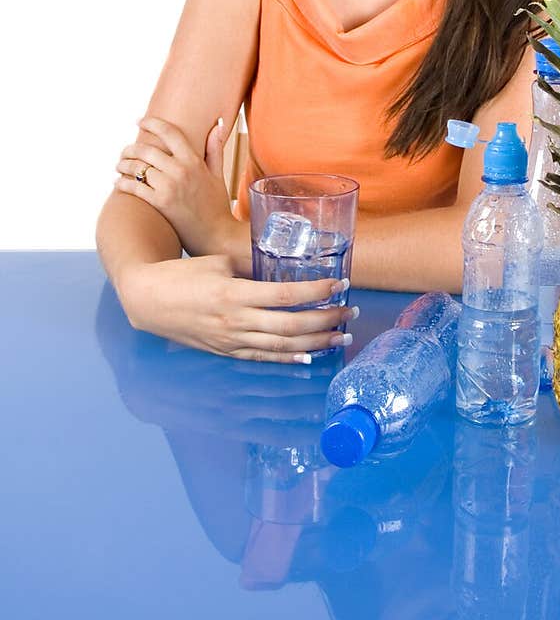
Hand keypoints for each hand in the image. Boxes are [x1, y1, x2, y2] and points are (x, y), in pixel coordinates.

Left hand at [114, 115, 234, 257]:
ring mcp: (169, 186)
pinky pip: (134, 187)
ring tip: (119, 166)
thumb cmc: (217, 205)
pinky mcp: (160, 203)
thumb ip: (215, 148)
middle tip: (125, 151)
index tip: (140, 121)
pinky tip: (118, 182)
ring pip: (138, 167)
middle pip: (147, 149)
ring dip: (123, 164)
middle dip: (131, 148)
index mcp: (194, 160)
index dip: (152, 123)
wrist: (217, 235)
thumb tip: (217, 125)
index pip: (170, 133)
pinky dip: (122, 183)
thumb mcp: (218, 174)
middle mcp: (180, 170)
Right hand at [117, 253, 357, 362]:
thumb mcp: (218, 262)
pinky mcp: (226, 352)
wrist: (148, 301)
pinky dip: (288, 358)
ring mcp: (231, 341)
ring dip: (316, 342)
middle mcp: (236, 321)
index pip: (285, 295)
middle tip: (351, 312)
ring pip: (282, 345)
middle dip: (326, 319)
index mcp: (234, 294)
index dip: (317, 291)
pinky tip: (310, 356)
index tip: (341, 284)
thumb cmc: (183, 275)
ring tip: (341, 336)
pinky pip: (263, 358)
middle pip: (291, 325)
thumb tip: (283, 263)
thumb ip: (251, 266)